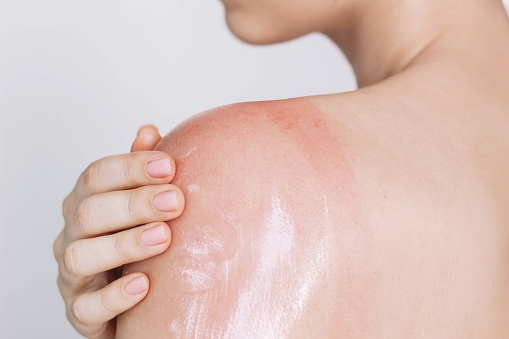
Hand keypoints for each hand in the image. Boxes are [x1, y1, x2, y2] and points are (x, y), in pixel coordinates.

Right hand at [54, 125, 184, 337]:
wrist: (127, 297)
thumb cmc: (134, 240)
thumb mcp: (139, 203)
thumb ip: (141, 172)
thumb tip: (148, 131)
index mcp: (85, 201)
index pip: (96, 176)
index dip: (130, 168)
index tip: (169, 166)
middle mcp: (73, 234)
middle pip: (89, 212)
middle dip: (134, 203)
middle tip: (176, 200)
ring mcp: (73, 274)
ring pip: (81, 256)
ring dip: (124, 244)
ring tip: (163, 237)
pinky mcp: (80, 310)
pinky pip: (88, 307)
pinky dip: (115, 296)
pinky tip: (144, 285)